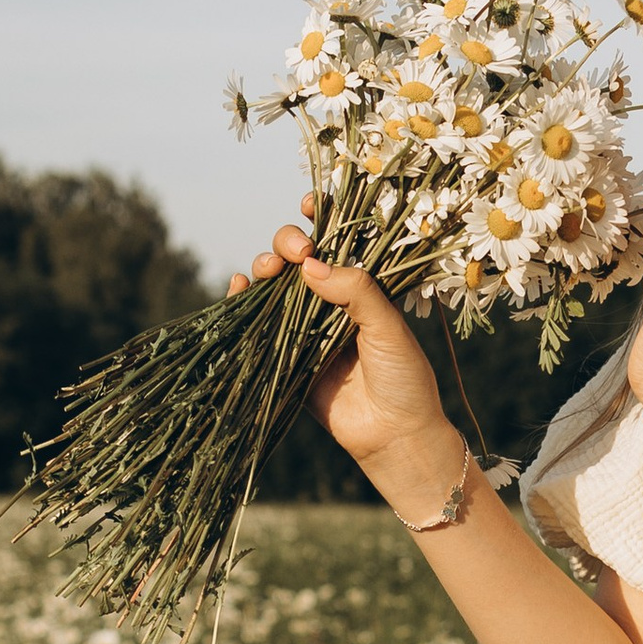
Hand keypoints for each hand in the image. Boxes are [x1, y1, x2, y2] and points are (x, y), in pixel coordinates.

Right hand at [231, 225, 460, 507]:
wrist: (393, 437)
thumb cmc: (404, 380)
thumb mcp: (388, 328)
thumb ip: (355, 291)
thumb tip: (310, 264)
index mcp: (361, 287)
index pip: (336, 241)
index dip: (321, 217)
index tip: (310, 205)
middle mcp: (330, 301)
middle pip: (297, 257)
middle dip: (288, 243)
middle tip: (297, 252)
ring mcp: (304, 326)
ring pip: (274, 284)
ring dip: (264, 267)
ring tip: (268, 271)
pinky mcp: (284, 353)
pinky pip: (257, 320)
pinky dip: (243, 300)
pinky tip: (238, 288)